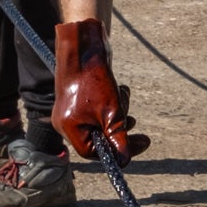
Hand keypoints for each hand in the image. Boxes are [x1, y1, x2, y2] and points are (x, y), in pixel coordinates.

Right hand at [53, 19, 147, 161]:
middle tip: (138, 127)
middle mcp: (65, 122)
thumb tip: (124, 162)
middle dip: (120, 130)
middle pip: (98, 139)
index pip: (93, 153)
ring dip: (118, 114)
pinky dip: (111, 104)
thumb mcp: (112, 113)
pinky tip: (118, 89)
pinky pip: (98, 111)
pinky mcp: (78, 99)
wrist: (84, 45)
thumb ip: (118, 139)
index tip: (141, 143)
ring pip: (101, 123)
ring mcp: (70, 110)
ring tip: (124, 98)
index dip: (118, 151)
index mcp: (68, 129)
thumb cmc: (94, 79)